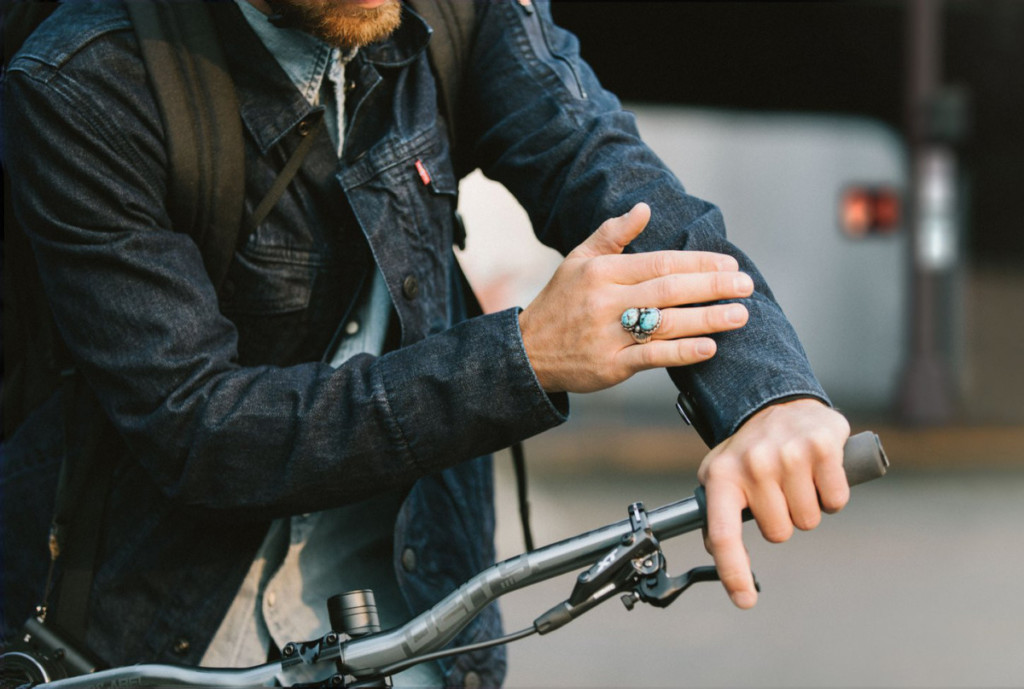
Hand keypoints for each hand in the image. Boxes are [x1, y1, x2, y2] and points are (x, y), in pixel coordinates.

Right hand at [519, 203, 753, 392]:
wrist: (527, 352)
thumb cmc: (560, 301)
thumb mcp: (578, 260)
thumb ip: (612, 233)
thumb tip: (644, 208)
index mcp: (602, 271)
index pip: (660, 262)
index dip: (698, 262)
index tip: (729, 263)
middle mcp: (606, 301)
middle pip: (669, 290)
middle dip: (712, 286)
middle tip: (746, 285)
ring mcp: (608, 335)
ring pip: (666, 323)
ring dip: (707, 319)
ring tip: (740, 315)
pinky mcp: (610, 366)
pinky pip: (652, 358)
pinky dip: (682, 352)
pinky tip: (709, 347)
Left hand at [697, 398, 850, 607]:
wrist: (778, 402)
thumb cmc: (749, 447)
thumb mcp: (721, 473)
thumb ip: (715, 513)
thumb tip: (714, 552)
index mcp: (722, 476)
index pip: (724, 536)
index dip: (734, 573)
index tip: (745, 600)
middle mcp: (753, 464)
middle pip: (779, 533)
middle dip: (783, 519)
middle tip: (778, 491)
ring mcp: (788, 454)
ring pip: (809, 520)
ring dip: (807, 506)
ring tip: (796, 478)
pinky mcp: (821, 447)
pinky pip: (836, 501)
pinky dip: (832, 495)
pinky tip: (819, 472)